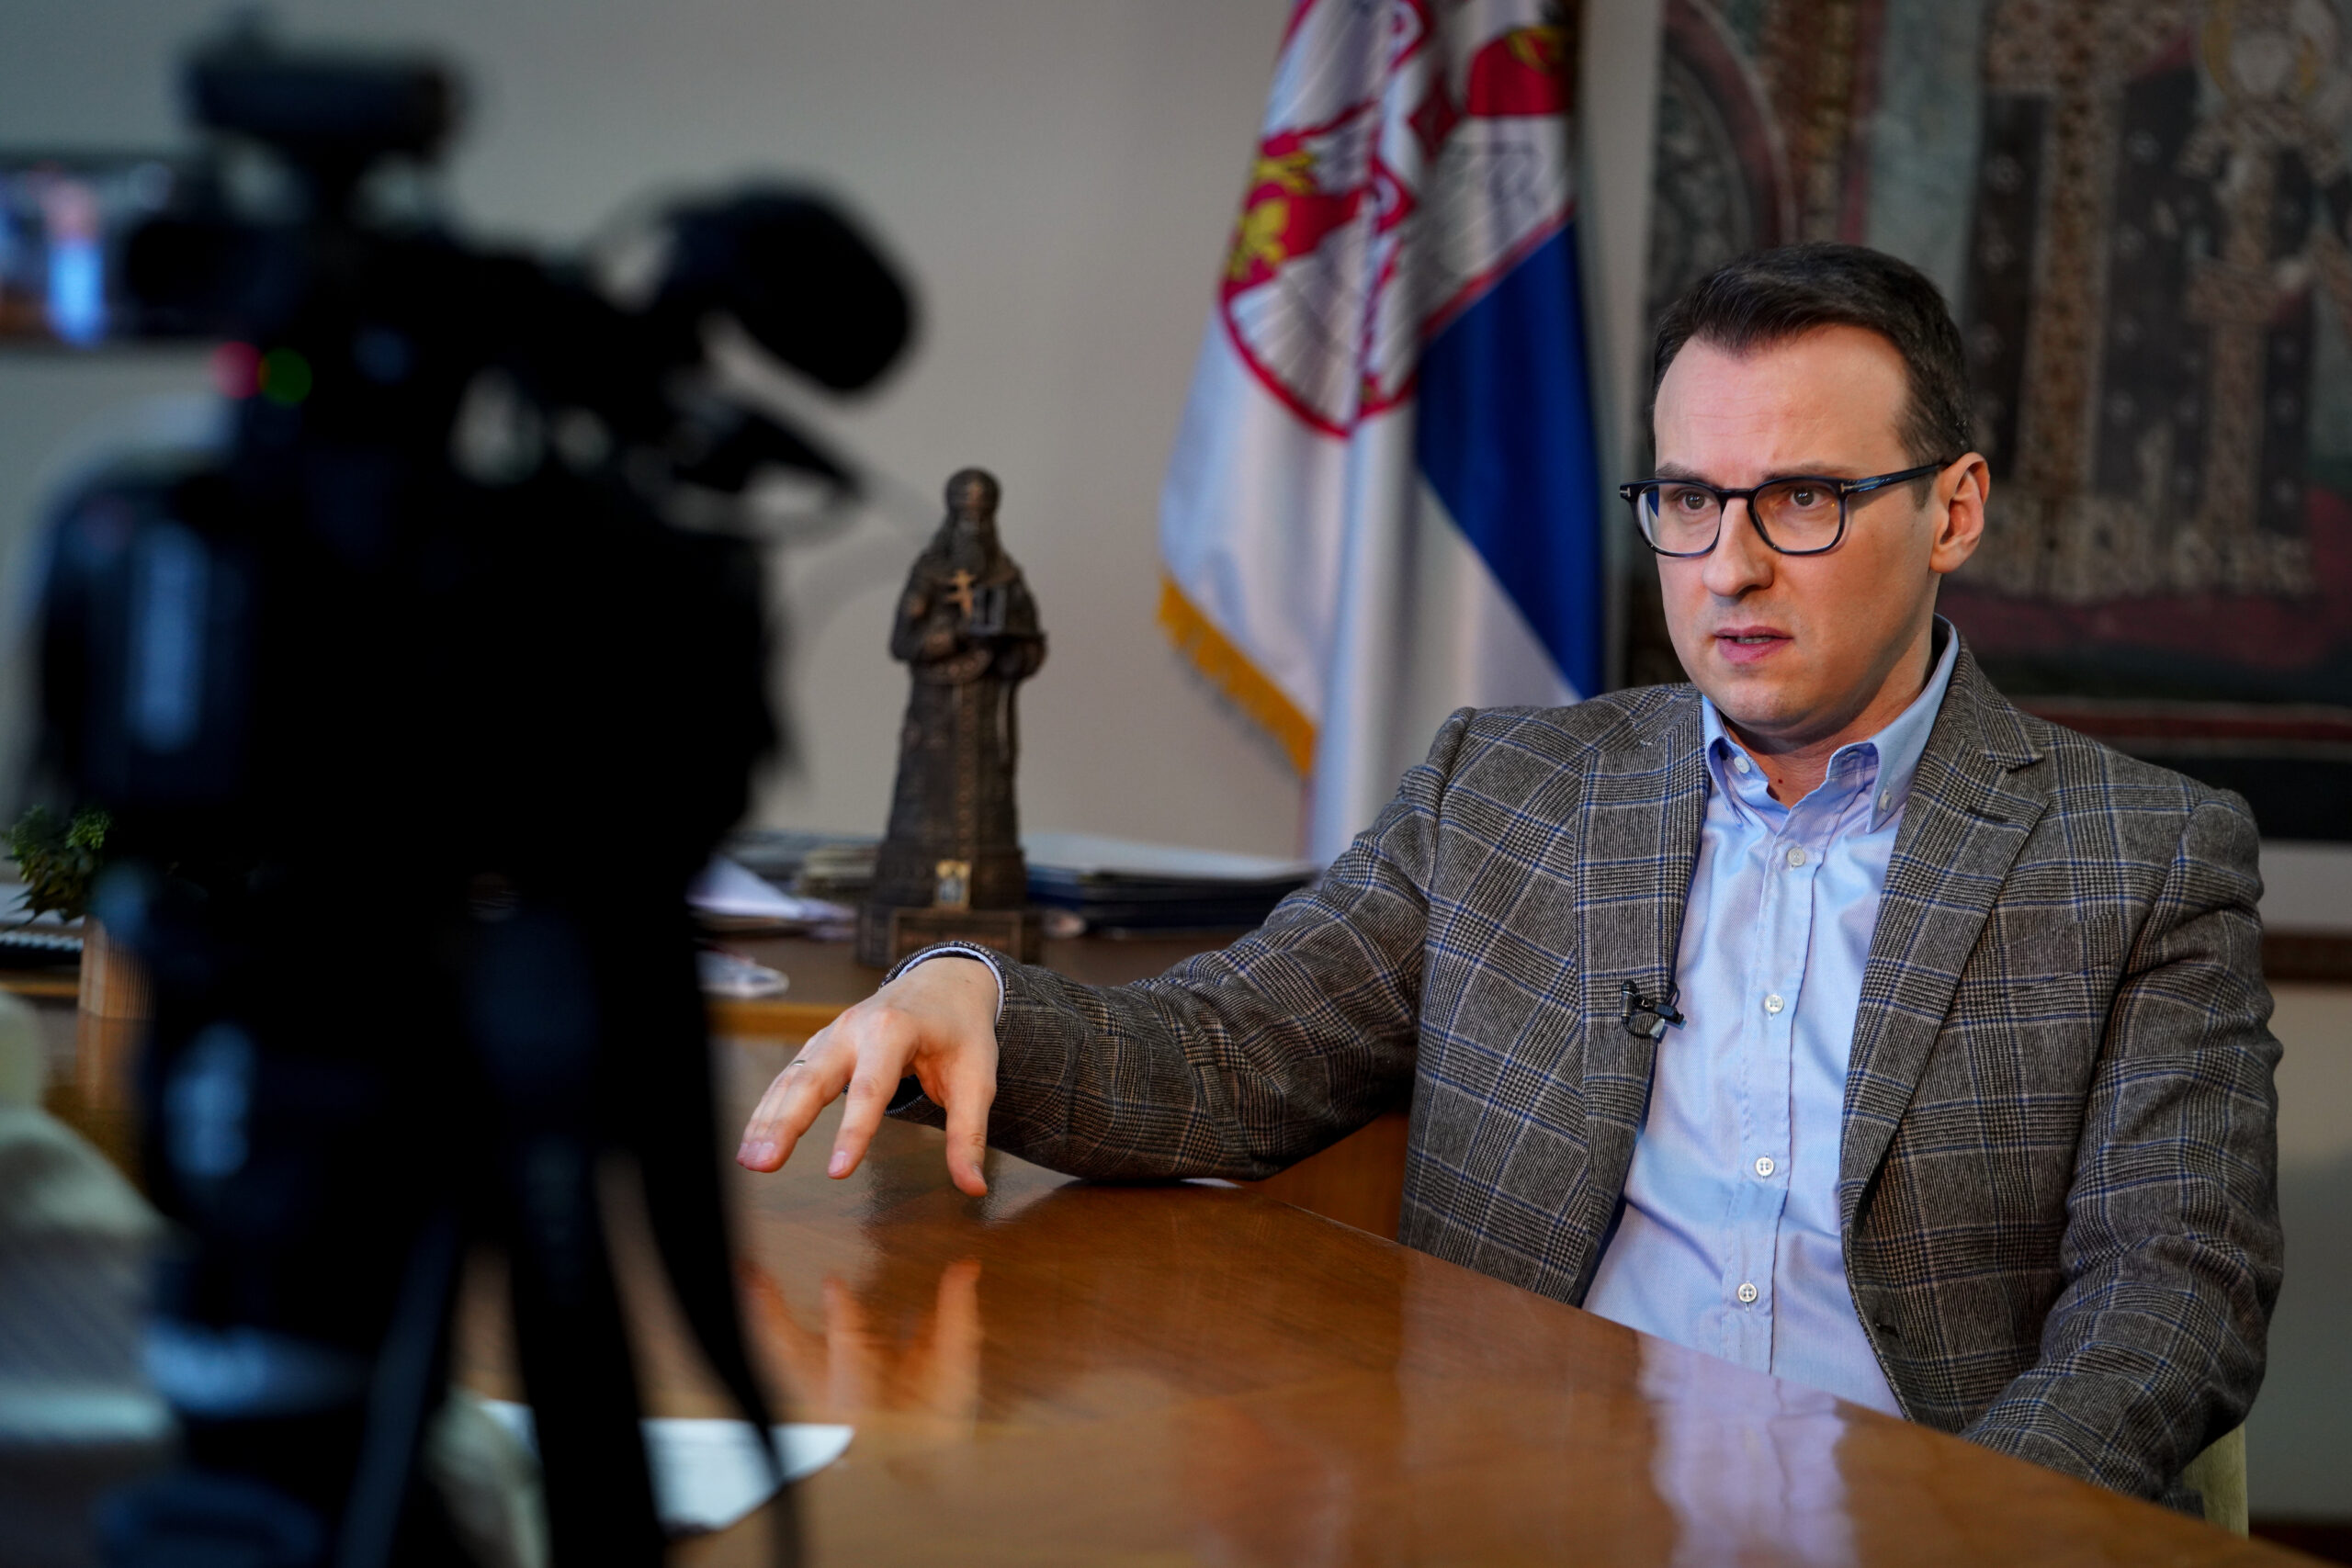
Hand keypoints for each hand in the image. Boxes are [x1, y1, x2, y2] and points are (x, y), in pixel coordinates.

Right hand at [735, 955, 999, 1194]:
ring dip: (768, 1119)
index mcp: (895, 1031)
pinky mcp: (823, 1043)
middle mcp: (856, 1027)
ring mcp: (833, 1033)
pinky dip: (769, 1107)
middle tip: (764, 1164)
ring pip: (793, 1077)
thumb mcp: (978, 1079)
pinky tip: (754, 1140)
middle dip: (786, 1123)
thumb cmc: (962, 1032)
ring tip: (749, 1161)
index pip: (872, 1088)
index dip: (854, 1132)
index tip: (837, 1173)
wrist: (945, 982)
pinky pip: (790, 1076)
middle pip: (814, 1078)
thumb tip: (973, 1187)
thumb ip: (968, 1133)